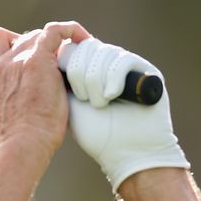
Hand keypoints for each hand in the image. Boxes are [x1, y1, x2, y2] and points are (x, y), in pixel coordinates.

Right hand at [0, 22, 90, 160]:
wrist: (22, 144)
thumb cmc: (21, 138)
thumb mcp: (8, 111)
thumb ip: (15, 93)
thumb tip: (35, 90)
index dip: (14, 42)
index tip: (28, 54)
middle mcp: (1, 64)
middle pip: (23, 39)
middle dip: (40, 48)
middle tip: (57, 67)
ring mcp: (18, 60)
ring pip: (40, 36)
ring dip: (55, 45)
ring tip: (70, 62)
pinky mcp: (38, 59)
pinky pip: (56, 31)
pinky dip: (71, 31)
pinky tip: (82, 39)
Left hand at [59, 38, 189, 191]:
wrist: (126, 153)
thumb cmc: (96, 133)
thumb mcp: (70, 103)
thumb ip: (62, 79)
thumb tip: (52, 55)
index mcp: (89, 70)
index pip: (74, 47)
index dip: (68, 63)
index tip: (68, 89)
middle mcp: (109, 64)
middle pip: (87, 47)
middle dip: (80, 73)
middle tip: (83, 99)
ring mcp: (128, 66)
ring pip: (104, 52)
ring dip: (96, 81)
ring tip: (99, 105)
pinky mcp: (147, 71)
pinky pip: (124, 60)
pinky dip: (113, 78)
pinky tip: (111, 96)